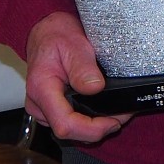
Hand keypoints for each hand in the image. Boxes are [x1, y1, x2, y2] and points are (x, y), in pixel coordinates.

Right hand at [25, 11, 129, 142]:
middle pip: (70, 132)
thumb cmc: (56, 36)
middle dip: (99, 129)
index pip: (65, 124)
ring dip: (96, 126)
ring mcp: (45, 108)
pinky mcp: (53, 107)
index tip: (113, 121)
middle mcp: (40, 104)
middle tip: (124, 115)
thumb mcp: (73, 44)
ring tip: (118, 112)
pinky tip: (106, 110)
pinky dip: (91, 120)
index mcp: (42, 89)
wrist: (47, 31)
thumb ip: (83, 67)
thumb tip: (95, 88)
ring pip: (72, 130)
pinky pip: (72, 122)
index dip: (92, 129)